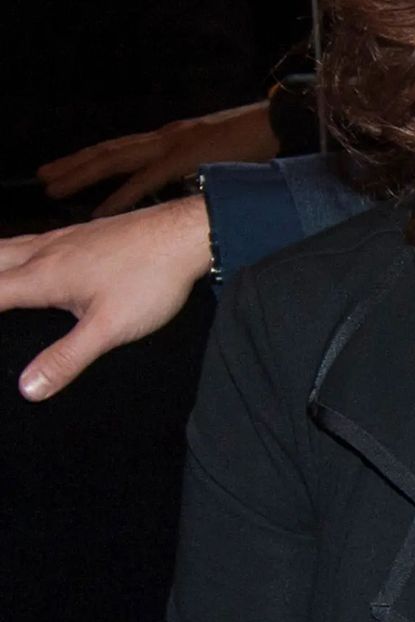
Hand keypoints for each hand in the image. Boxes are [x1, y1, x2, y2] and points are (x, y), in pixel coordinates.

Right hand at [0, 196, 212, 400]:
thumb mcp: (111, 327)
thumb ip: (67, 358)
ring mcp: (63, 237)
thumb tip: (27, 389)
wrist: (189, 231)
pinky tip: (18, 254)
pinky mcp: (82, 232)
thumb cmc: (153, 278)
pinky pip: (29, 239)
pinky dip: (8, 250)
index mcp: (41, 276)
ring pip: (6, 246)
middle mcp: (44, 251)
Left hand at [38, 100, 276, 216]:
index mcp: (175, 137)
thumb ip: (199, 167)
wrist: (287, 120)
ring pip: (115, 159)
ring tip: (52, 187)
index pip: (123, 147)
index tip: (65, 169)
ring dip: (81, 174)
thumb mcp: (222, 152)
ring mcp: (175, 144)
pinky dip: (119, 196)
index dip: (92, 158)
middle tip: (43, 177)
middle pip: (109, 151)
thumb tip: (186, 185)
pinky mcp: (187, 157)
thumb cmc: (262, 141)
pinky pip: (145, 180)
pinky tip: (98, 210)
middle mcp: (167, 137)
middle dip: (74, 164)